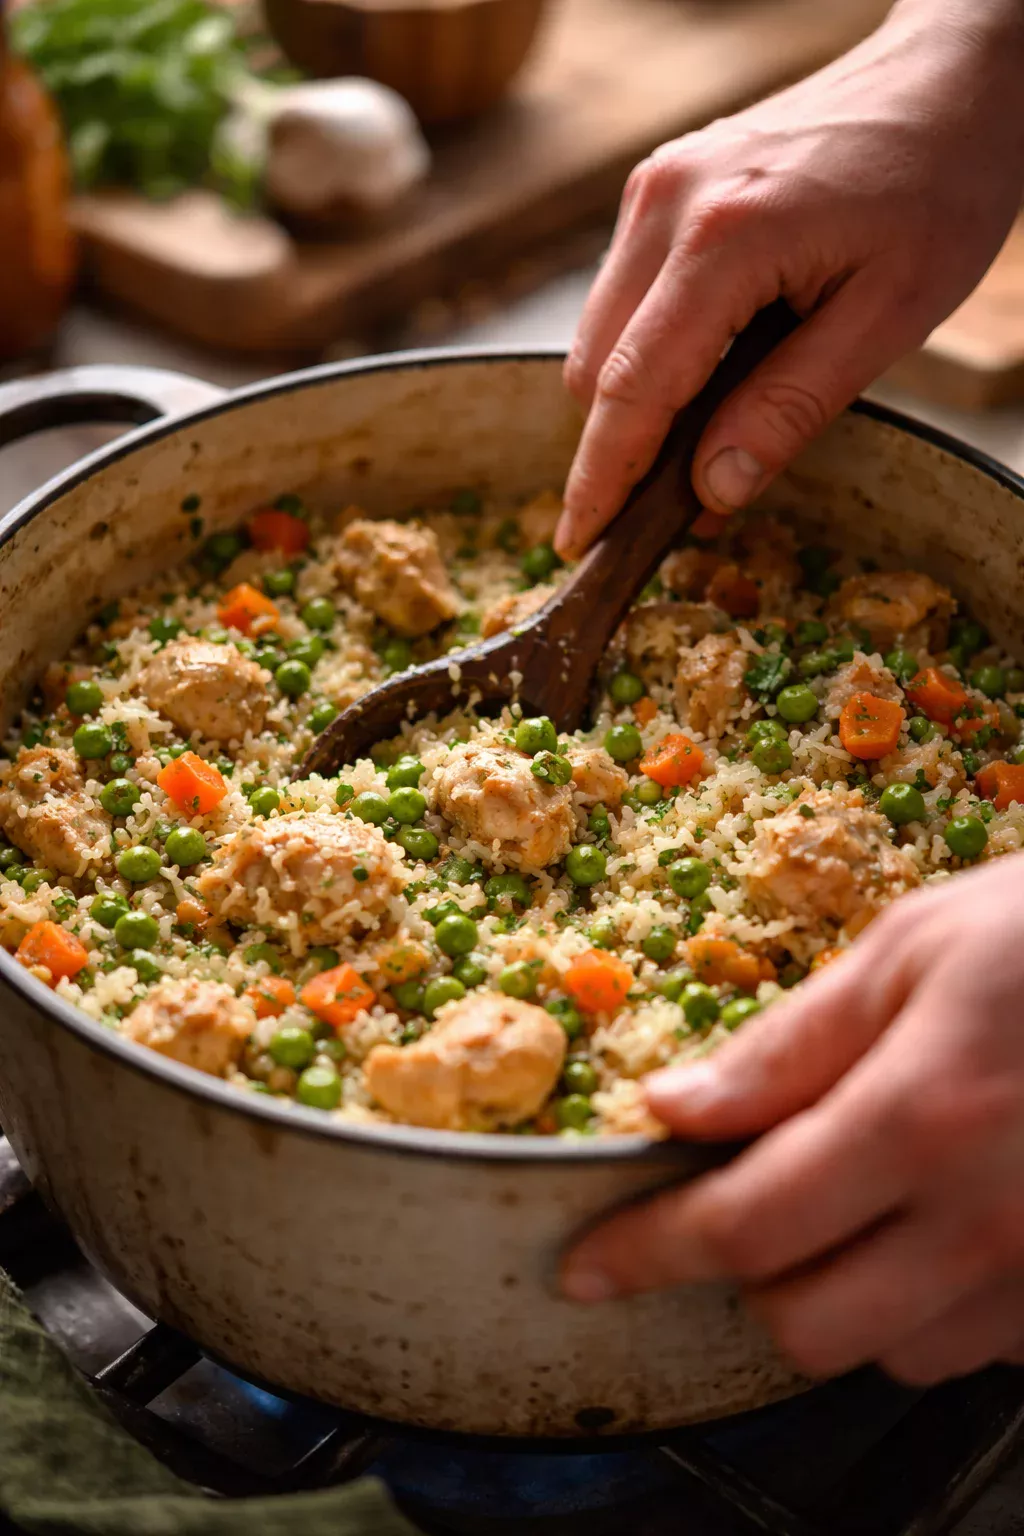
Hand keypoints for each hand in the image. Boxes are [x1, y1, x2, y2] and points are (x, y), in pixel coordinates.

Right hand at [555, 0, 1023, 559]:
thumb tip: (713, 490)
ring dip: (629, 398)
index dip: (601, 478)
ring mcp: (656, 185)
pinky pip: (621, 293)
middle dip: (613, 448)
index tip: (577, 542)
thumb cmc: (941, 184)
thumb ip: (790, 408)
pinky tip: (702, 370)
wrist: (951, 78)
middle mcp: (667, 203)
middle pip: (593, 368)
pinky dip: (644, 348)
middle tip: (655, 510)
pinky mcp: (660, 184)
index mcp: (723, 238)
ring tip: (693, 439)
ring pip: (596, 333)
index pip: (631, 388)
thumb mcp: (888, 318)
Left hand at [561, 857, 1023, 1384]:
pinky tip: (953, 1214)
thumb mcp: (912, 950)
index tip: (588, 1268)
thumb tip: (675, 1107)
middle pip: (807, 1322)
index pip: (744, 1226)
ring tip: (872, 1191)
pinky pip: (979, 1343)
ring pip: (894, 1350)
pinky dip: (936, 1297)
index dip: (648, 1252)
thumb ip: (789, 1045)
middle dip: (751, 1273)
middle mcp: (987, 1221)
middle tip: (755, 1194)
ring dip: (848, 1288)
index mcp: (921, 1119)